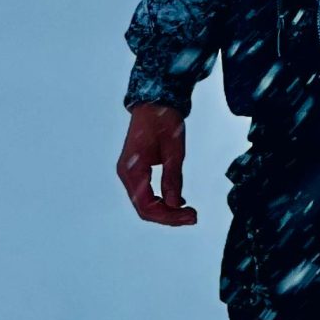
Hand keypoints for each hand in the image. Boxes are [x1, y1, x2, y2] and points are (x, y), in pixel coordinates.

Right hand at [118, 102, 197, 225]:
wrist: (154, 102)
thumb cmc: (163, 120)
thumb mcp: (174, 150)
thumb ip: (173, 179)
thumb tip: (175, 205)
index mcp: (132, 169)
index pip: (146, 206)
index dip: (168, 216)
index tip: (190, 216)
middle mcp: (127, 174)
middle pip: (145, 209)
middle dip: (169, 217)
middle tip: (193, 217)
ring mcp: (130, 173)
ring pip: (145, 203)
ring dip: (166, 211)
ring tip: (188, 212)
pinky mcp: (137, 171)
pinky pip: (147, 194)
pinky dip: (162, 201)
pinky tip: (179, 202)